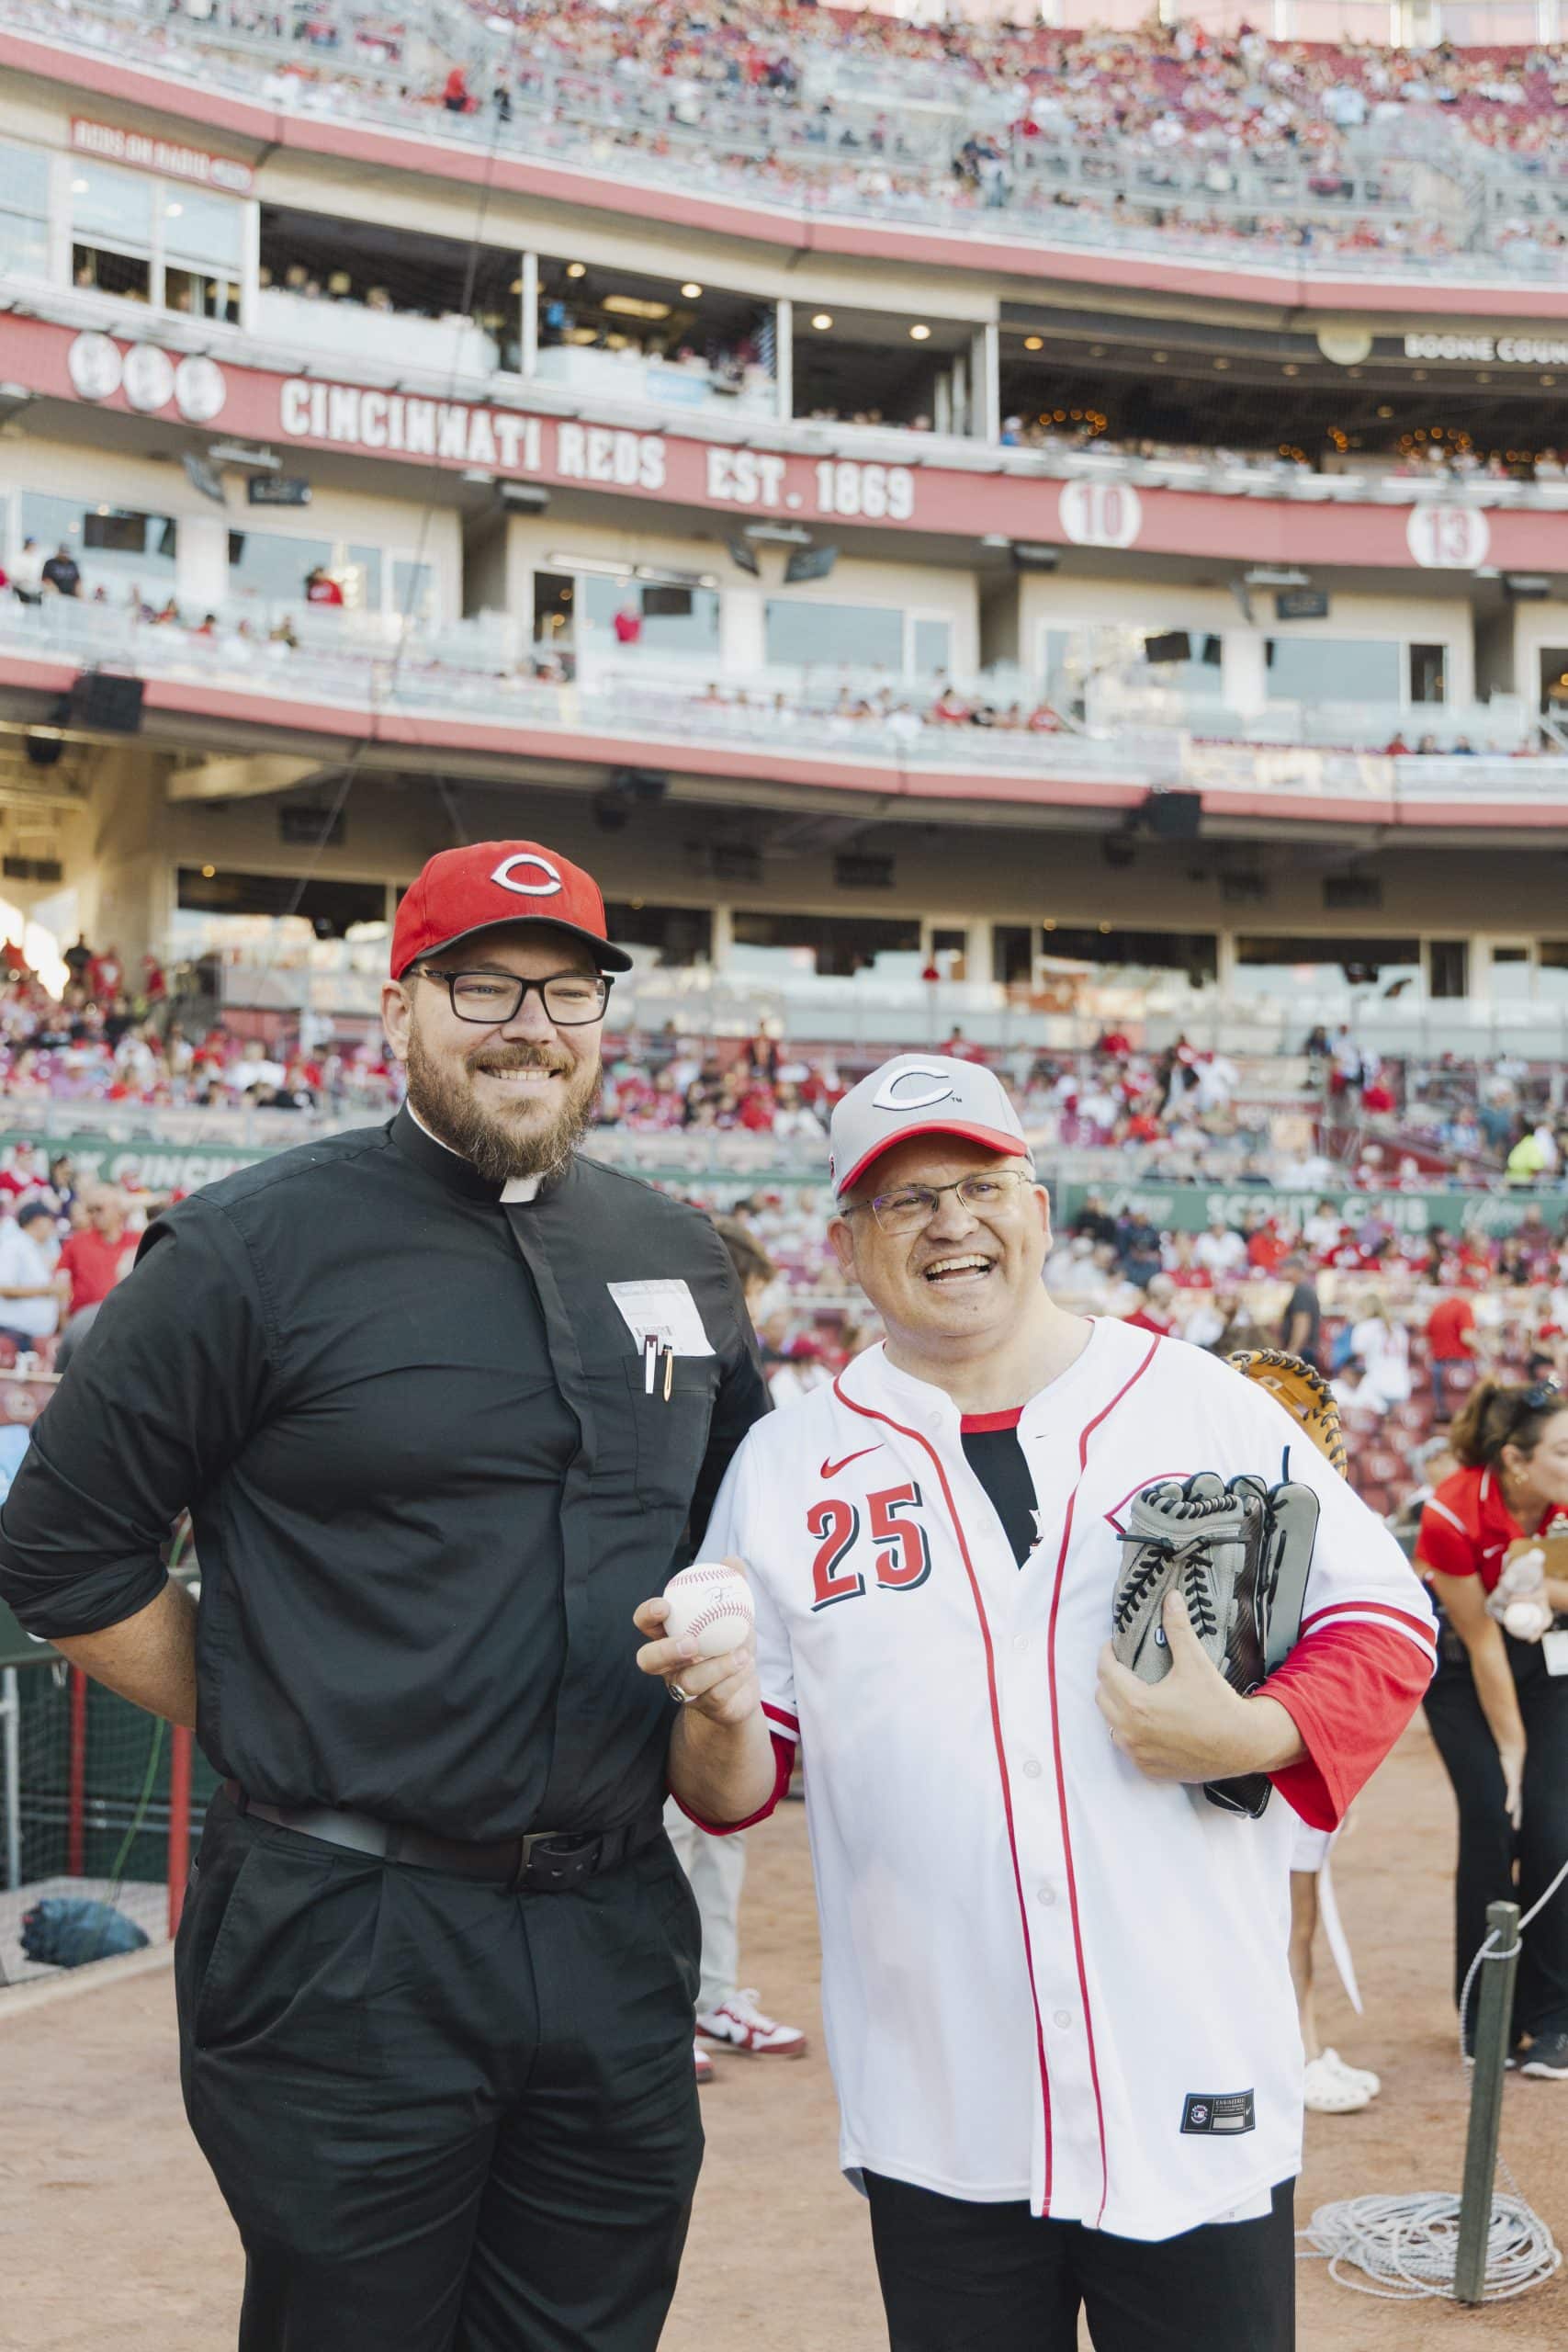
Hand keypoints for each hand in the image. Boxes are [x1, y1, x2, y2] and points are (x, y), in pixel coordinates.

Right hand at [633, 1562, 759, 1729]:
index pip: (646, 1623)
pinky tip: (748, 1664)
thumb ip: (733, 1586)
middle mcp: (669, 1665)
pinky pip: (715, 1695)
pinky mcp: (705, 1708)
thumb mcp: (735, 1613)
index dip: (647, 1615)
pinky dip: (734, 1678)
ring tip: (742, 1653)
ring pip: (687, 1683)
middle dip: (665, 1652)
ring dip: (716, 1667)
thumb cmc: (730, 1642)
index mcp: (669, 1634)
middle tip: (692, 1643)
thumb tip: (732, 1561)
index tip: (665, 1606)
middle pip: (648, 1661)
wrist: (745, 1685)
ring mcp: (684, 1689)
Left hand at [1096, 1591, 1297, 1783]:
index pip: (1105, 1673)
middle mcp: (1132, 1733)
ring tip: (1134, 1692)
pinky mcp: (1150, 1770)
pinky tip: (1146, 1721)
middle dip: (1109, 1679)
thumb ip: (1178, 1628)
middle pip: (1103, 1698)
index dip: (1106, 1654)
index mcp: (1137, 1704)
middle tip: (1123, 1667)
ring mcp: (1139, 1755)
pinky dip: (1131, 1732)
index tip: (1114, 1646)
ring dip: (1117, 1707)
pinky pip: (1128, 1748)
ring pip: (1112, 1725)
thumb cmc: (1218, 1703)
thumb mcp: (1195, 1662)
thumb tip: (1171, 1597)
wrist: (1244, 1745)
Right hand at [1500, 1742, 1524, 1831]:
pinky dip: (1511, 1802)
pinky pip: (1512, 1795)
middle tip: (1515, 1829)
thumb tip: (1478, 1774)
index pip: (1515, 1802)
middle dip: (1517, 1818)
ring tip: (1515, 1825)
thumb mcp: (1497, 1768)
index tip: (1512, 1822)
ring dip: (1516, 1815)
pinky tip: (1508, 1810)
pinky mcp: (1514, 1782)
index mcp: (1513, 1787)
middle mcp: (1516, 1788)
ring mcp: (1516, 1786)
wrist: (1513, 1749)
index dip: (1515, 1812)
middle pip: (1518, 1806)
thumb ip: (1491, 1774)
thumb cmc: (1504, 1757)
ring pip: (1517, 1804)